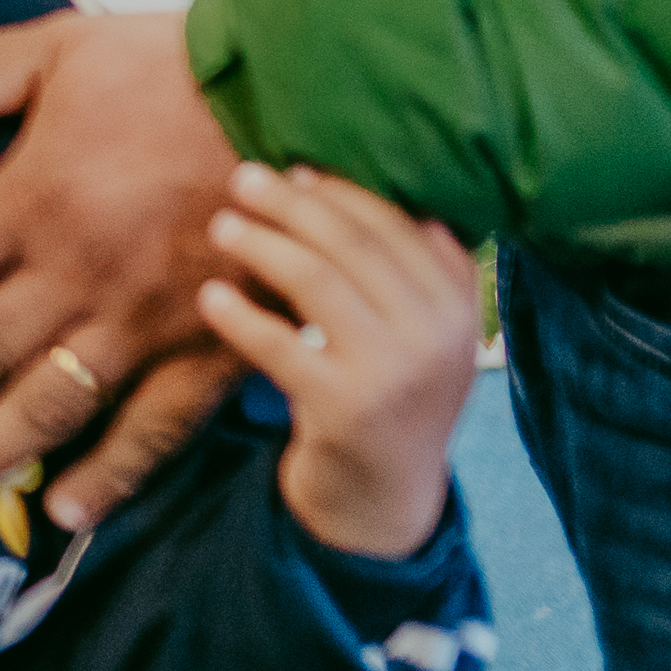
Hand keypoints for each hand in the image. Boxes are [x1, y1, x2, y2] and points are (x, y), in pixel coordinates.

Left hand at [0, 7, 248, 528]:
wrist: (308, 100)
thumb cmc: (178, 68)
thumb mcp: (60, 46)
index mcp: (32, 198)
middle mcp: (76, 272)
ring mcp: (144, 321)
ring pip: (46, 405)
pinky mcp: (210, 349)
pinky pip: (154, 427)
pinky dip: (111, 476)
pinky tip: (64, 512)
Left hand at [201, 162, 481, 559]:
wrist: (386, 497)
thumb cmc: (391, 392)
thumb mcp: (421, 332)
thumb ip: (401, 266)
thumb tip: (323, 179)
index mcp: (459, 308)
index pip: (394, 228)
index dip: (339, 194)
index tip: (295, 173)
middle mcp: (436, 338)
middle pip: (352, 246)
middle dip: (292, 205)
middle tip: (242, 178)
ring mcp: (392, 375)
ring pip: (315, 282)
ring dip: (261, 245)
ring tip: (221, 227)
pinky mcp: (343, 409)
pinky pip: (279, 345)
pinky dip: (240, 316)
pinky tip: (211, 297)